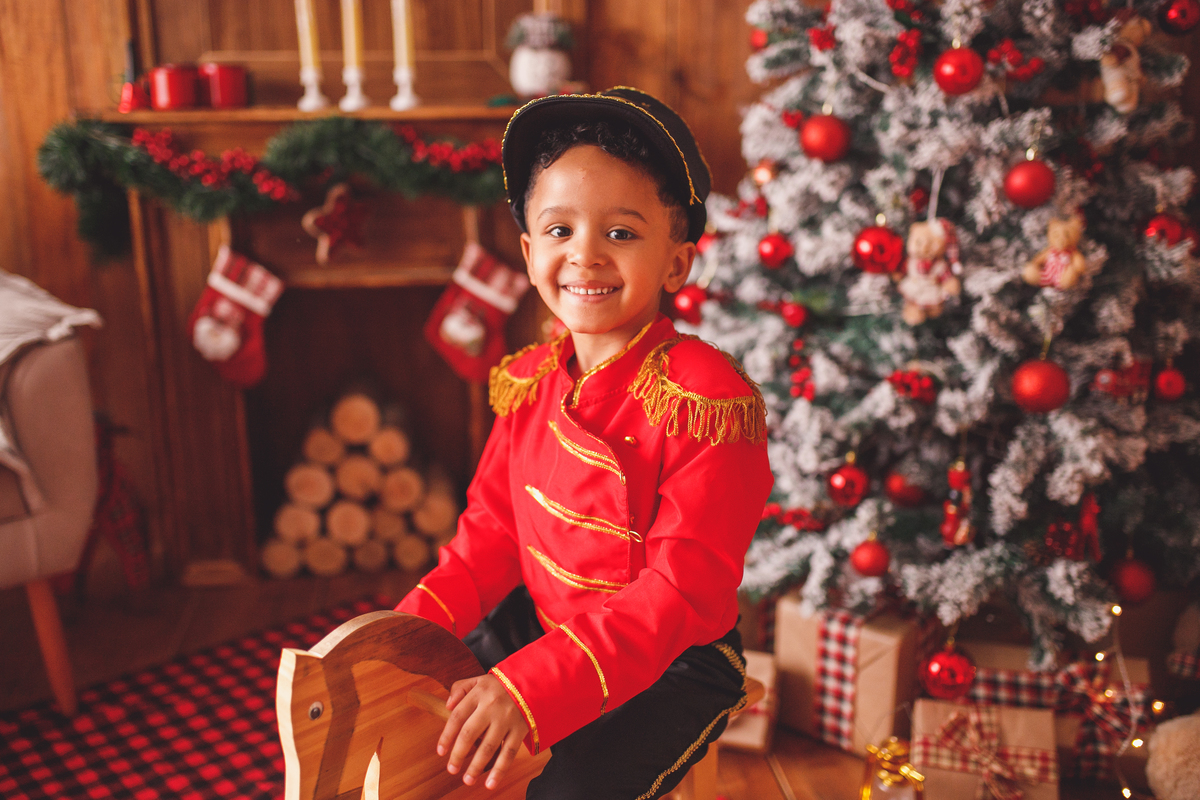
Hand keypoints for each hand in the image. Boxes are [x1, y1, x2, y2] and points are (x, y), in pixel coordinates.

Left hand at [438, 673, 529, 789]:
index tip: (440, 752)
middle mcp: (491, 706)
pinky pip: (509, 753)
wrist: (533, 681)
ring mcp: (507, 719)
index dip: (446, 736)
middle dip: (458, 755)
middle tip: (452, 770)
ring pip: (488, 746)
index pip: (457, 717)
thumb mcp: (479, 679)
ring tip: (467, 780)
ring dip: (476, 766)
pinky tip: (490, 783)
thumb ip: (460, 689)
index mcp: (479, 693)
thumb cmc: (502, 684)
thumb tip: (447, 707)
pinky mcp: (520, 729)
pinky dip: (500, 770)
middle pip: (469, 733)